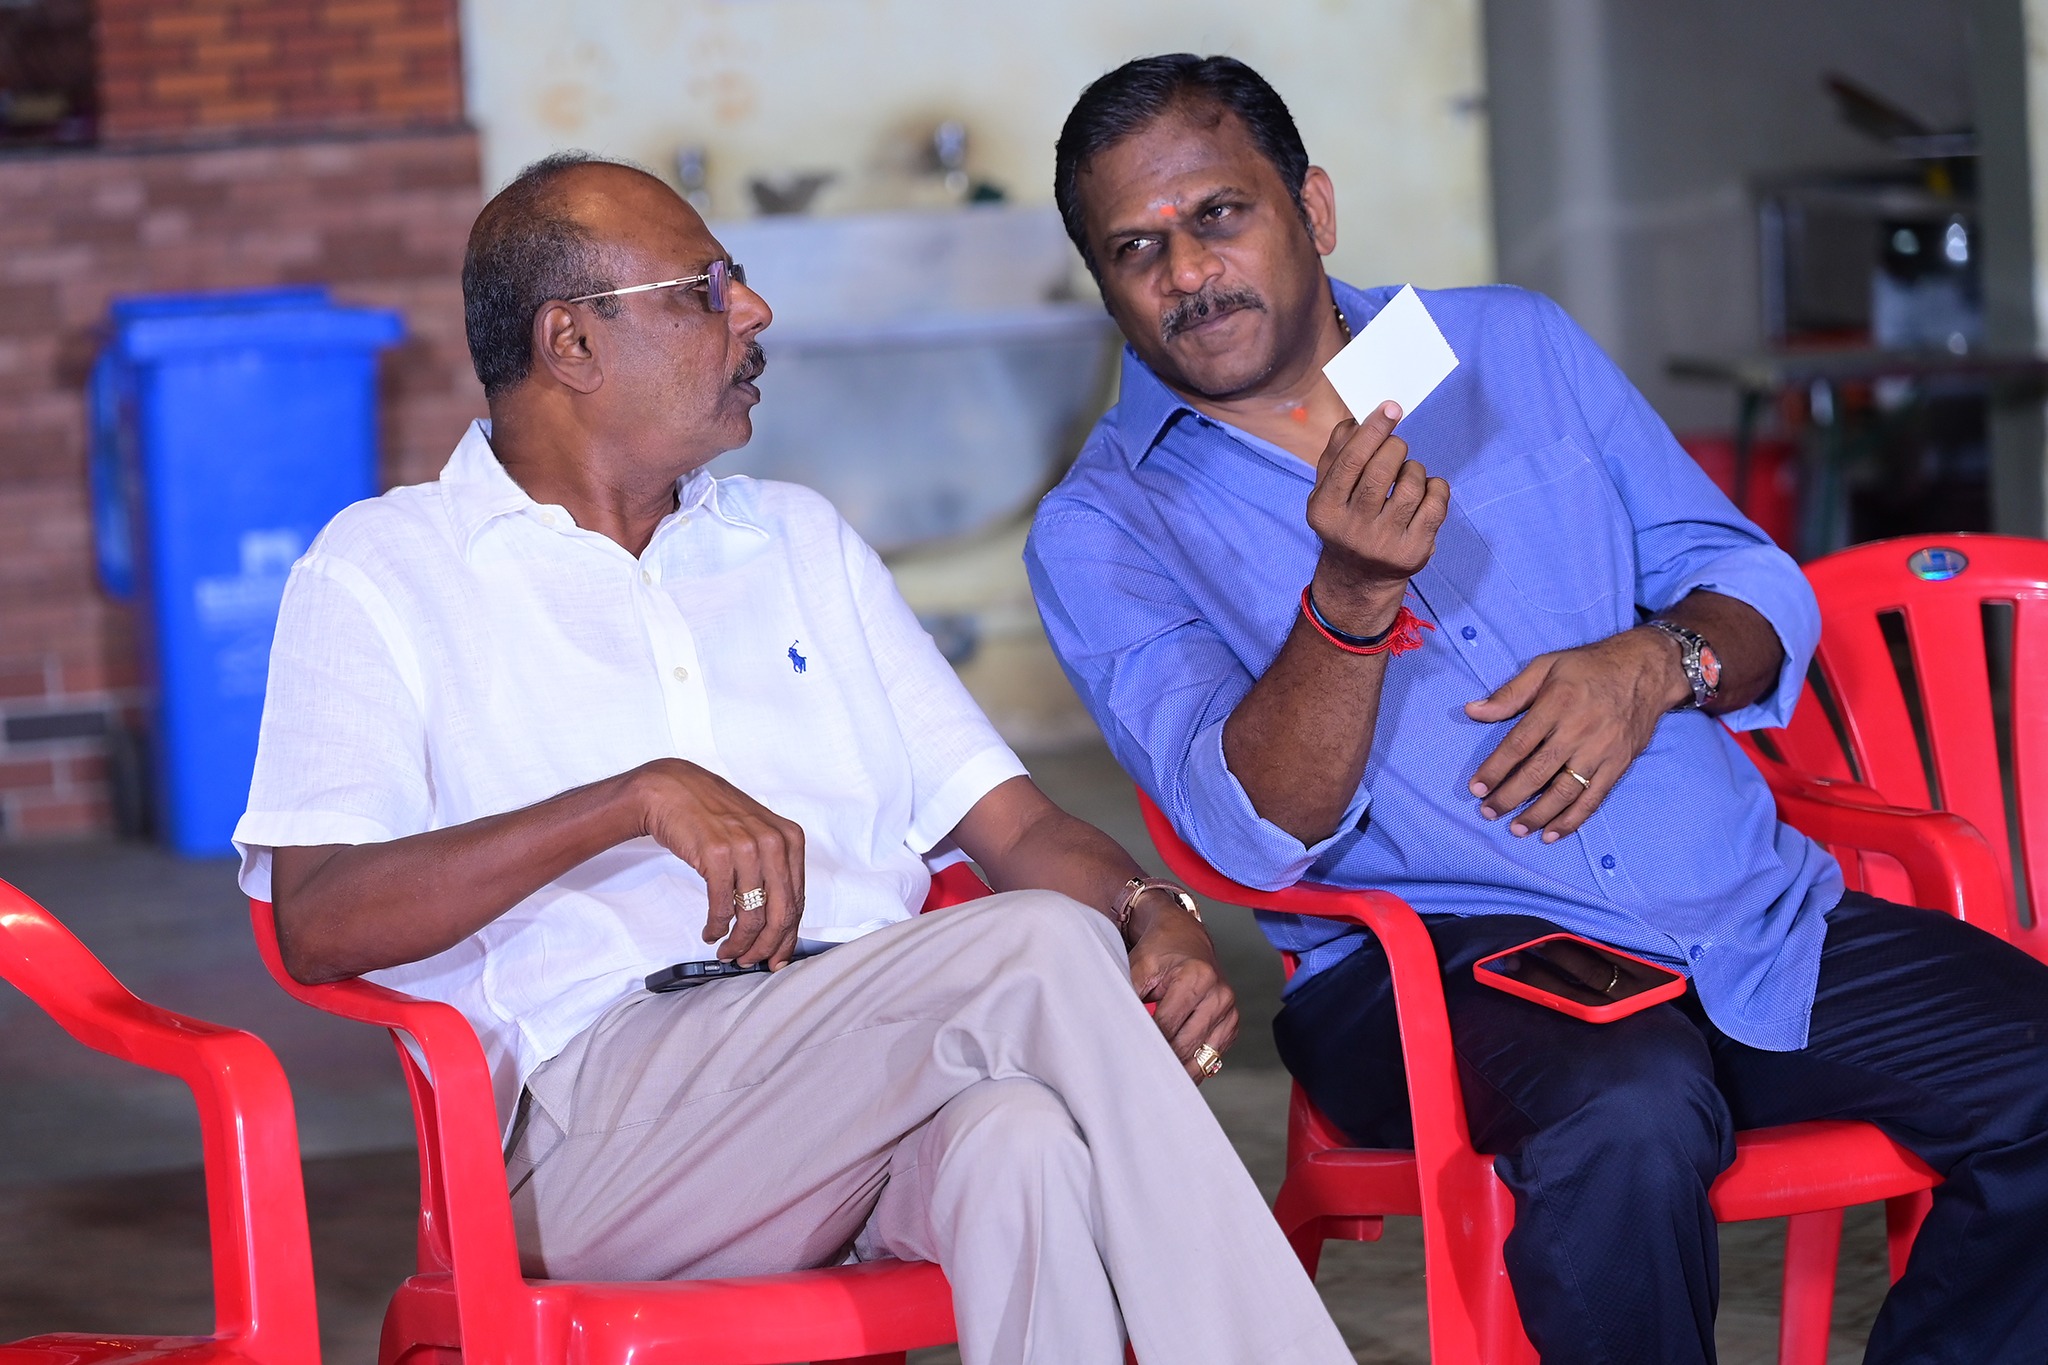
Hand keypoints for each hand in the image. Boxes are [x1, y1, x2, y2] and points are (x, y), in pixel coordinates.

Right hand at [631, 758, 806, 967]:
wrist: (673, 790)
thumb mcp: (757, 835)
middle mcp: (774, 842)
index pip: (797, 901)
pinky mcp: (717, 855)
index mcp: (791, 839)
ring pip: (752, 915)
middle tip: (750, 961)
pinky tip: (711, 932)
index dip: (787, 936)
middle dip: (765, 946)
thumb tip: (777, 924)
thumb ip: (773, 872)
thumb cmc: (715, 816)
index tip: (777, 956)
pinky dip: (716, 927)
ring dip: (739, 943)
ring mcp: (746, 848)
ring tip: (728, 951)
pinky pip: (722, 906)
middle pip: (780, 913)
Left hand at [1127, 900, 1238, 1082]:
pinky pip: (1213, 1056)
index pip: (1167, 1025)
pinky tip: (1177, 1064)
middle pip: (1185, 1045)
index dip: (1146, 1041)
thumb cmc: (1161, 951)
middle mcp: (1219, 994)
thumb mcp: (1139, 966)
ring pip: (1202, 1058)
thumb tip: (1123, 1029)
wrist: (1185, 938)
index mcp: (1198, 977)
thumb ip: (1130, 996)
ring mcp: (1229, 1011)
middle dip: (1161, 1057)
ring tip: (1157, 1070)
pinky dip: (1194, 1064)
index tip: (1131, 1052)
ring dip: (1179, 1067)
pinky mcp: (1232, 1024)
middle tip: (1139, 1067)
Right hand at [1304, 401, 1451, 633]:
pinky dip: (1436, 486)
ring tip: (1407, 476)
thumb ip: (1337, 453)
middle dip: (1395, 447)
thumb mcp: (1327, 491)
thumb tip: (1356, 419)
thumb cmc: (1344, 519)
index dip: (1373, 430)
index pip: (1351, 462)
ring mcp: (1385, 543)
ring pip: (1412, 484)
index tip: (1392, 407)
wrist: (1358, 577)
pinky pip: (1436, 503)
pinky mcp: (1415, 551)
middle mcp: (1353, 529)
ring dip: (1414, 469)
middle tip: (1396, 447)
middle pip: (1382, 470)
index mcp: (1325, 510)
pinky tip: (1425, 491)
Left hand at [1464, 627, 1689, 840]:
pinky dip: (1572, 820)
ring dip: (1538, 815)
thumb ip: (1510, 693)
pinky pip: (1593, 798)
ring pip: (1564, 792)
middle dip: (1509, 797)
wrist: (1645, 670)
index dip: (1495, 769)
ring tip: (1516, 829)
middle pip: (1538, 772)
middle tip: (1487, 812)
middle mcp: (1578, 731)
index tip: (1476, 788)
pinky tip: (1551, 833)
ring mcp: (1601, 751)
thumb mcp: (1545, 666)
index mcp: (1556, 705)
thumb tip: (1473, 710)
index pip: (1518, 745)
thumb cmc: (1588, 667)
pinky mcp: (1618, 765)